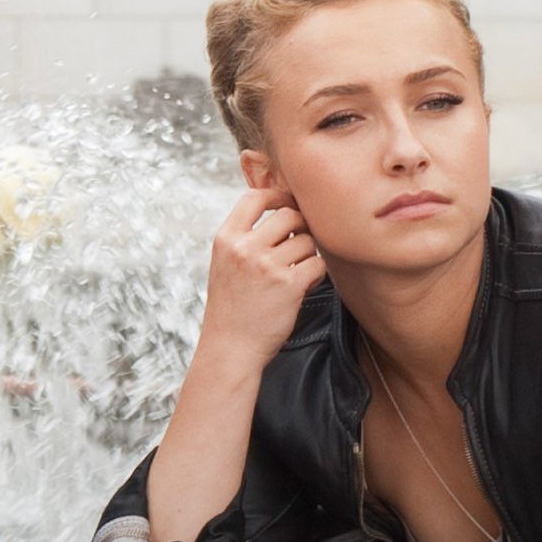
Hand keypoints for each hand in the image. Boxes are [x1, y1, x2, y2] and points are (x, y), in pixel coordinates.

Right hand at [200, 186, 324, 365]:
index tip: (287, 205)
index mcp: (226, 239)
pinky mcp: (289, 284)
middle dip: (301, 228)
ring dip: (308, 254)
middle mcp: (245, 248)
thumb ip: (245, 238)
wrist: (231, 346)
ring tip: (297, 271)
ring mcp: (267, 265)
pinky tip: (303, 284)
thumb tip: (283, 211)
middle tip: (299, 245)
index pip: (254, 197)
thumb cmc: (231, 306)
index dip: (277, 195)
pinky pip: (317, 263)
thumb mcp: (225, 264)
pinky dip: (315, 273)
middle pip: (289, 215)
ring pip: (307, 240)